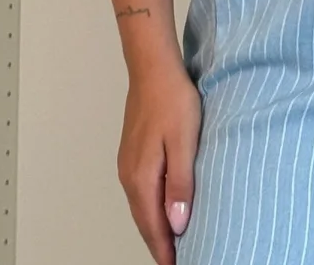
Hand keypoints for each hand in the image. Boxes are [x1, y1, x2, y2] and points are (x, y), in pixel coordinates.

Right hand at [118, 60, 200, 263]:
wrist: (153, 67)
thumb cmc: (173, 100)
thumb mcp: (185, 142)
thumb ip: (180, 185)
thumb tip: (177, 224)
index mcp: (142, 177)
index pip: (153, 227)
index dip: (166, 251)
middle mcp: (129, 176)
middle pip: (144, 221)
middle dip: (160, 245)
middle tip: (177, 260)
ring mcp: (128, 164)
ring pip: (141, 207)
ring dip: (155, 228)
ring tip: (173, 244)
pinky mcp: (132, 153)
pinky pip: (141, 192)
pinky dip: (151, 208)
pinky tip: (164, 209)